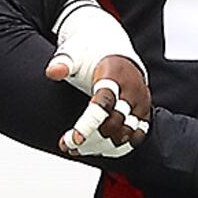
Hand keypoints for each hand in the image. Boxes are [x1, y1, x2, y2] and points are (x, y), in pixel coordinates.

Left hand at [48, 0, 151, 158]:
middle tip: (68, 144)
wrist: (112, 49)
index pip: (104, 104)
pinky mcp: (144, 112)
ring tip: (77, 148)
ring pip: (126, 134)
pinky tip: (96, 148)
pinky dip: (117, 147)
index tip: (73, 140)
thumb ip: (63, 62)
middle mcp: (132, 89)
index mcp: (114, 74)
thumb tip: (53, 72)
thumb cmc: (89, 54)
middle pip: (115, 124)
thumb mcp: (74, 53)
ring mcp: (141, 102)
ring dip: (102, 146)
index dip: (89, 124)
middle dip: (91, 139)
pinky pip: (136, 136)